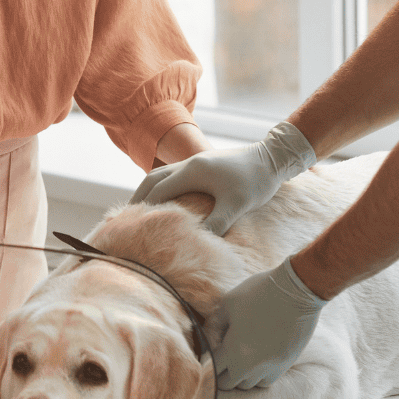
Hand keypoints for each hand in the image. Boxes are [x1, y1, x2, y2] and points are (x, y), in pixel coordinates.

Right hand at [130, 122, 315, 235]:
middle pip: (153, 179)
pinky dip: (162, 185)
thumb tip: (198, 241)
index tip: (131, 224)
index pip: (159, 191)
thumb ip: (217, 222)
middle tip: (126, 218)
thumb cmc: (256, 181)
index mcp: (192, 171)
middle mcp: (189, 164)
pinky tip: (165, 198)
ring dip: (148, 189)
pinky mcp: (202, 164)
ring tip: (140, 208)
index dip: (144, 208)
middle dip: (139, 197)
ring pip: (161, 173)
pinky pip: (172, 174)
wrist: (272, 158)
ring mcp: (195, 162)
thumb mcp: (237, 204)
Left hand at [210, 257, 326, 389]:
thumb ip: (215, 323)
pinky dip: (258, 375)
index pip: (212, 369)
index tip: (207, 352)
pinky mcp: (285, 364)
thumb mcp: (228, 303)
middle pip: (228, 383)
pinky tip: (257, 359)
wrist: (296, 292)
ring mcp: (270, 367)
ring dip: (240, 375)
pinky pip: (266, 380)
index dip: (207, 361)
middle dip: (221, 372)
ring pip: (248, 384)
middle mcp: (252, 366)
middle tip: (221, 356)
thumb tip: (209, 337)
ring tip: (239, 357)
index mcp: (234, 350)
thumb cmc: (259, 293)